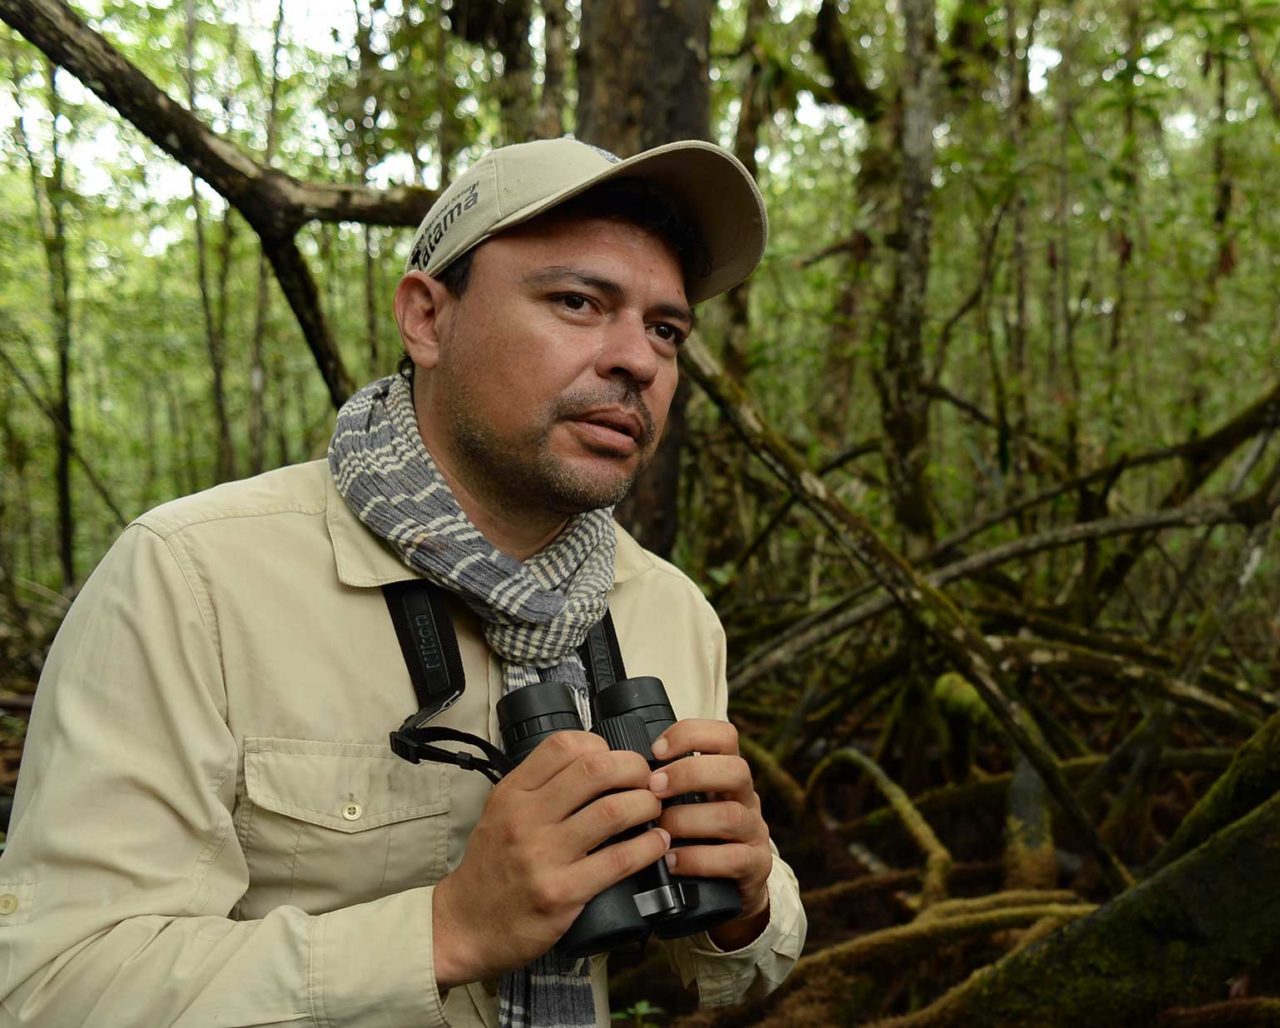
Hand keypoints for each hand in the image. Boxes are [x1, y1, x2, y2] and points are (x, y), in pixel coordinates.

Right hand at [431, 730, 668, 989]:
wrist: (465, 925)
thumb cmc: (491, 867)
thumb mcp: (501, 812)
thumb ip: (540, 787)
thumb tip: (597, 763)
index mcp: (513, 793)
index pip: (564, 745)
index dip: (601, 746)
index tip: (616, 760)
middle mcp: (526, 817)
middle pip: (595, 769)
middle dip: (635, 769)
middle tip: (648, 781)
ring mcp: (544, 855)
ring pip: (613, 811)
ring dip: (647, 805)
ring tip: (654, 809)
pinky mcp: (562, 892)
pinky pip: (618, 860)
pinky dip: (648, 847)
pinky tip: (658, 844)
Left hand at [649, 719, 772, 949]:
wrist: (729, 887)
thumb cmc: (696, 836)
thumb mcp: (686, 802)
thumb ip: (664, 784)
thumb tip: (616, 768)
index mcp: (726, 774)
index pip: (724, 736)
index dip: (691, 735)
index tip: (655, 750)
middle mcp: (745, 798)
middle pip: (736, 769)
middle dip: (690, 774)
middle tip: (654, 788)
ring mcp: (754, 832)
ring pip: (731, 815)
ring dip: (687, 820)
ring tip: (659, 829)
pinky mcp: (755, 865)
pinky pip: (733, 858)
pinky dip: (696, 859)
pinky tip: (670, 861)